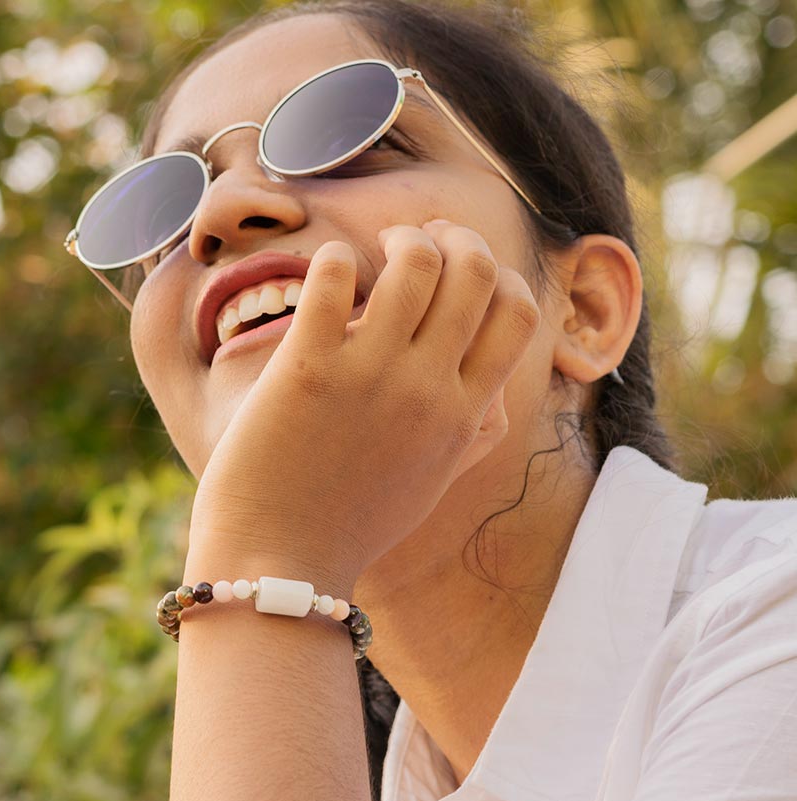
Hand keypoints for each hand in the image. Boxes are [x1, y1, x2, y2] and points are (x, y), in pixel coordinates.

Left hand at [188, 220, 541, 580]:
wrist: (281, 562)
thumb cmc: (351, 525)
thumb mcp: (431, 484)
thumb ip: (471, 439)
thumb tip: (497, 405)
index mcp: (463, 415)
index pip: (519, 315)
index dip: (499, 276)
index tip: (463, 275)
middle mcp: (428, 390)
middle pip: (476, 271)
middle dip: (453, 237)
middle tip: (417, 242)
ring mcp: (370, 377)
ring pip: (418, 260)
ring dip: (400, 237)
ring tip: (373, 252)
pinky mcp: (308, 370)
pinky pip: (333, 276)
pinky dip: (333, 259)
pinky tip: (325, 275)